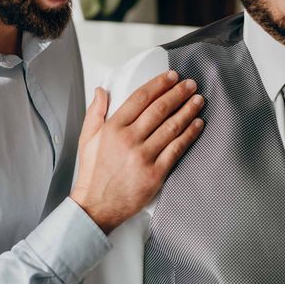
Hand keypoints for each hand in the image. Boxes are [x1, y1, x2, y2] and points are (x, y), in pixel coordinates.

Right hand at [71, 71, 204, 233]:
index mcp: (113, 128)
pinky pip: (176, 148)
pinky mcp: (155, 173)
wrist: (97, 206)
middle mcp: (129, 140)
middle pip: (159, 109)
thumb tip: (102, 90)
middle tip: (190, 84)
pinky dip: (189, 134)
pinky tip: (197, 124)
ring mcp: (143, 157)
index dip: (158, 84)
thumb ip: (95, 112)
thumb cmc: (93, 174)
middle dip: (178, 93)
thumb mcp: (87, 139)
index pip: (140, 98)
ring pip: (171, 126)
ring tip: (198, 100)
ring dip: (188, 110)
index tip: (171, 77)